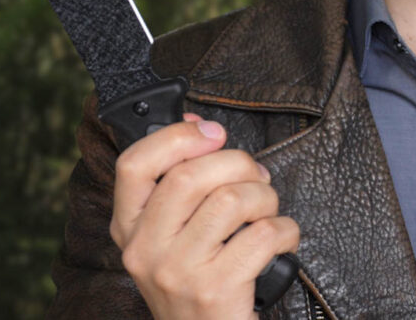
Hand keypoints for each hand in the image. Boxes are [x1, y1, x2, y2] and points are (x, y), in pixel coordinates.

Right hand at [110, 114, 299, 318]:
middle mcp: (145, 250)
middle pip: (191, 174)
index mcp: (130, 228)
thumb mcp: (175, 234)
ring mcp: (177, 272)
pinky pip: (264, 234)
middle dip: (239, 163)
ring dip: (265, 197)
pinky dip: (285, 230)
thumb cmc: (200, 279)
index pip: (134, 164)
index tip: (211, 132)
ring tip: (267, 212)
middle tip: (256, 177)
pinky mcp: (214, 290)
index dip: (176, 136)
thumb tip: (201, 126)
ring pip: (232, 199)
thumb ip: (180, 183)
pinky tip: (280, 241)